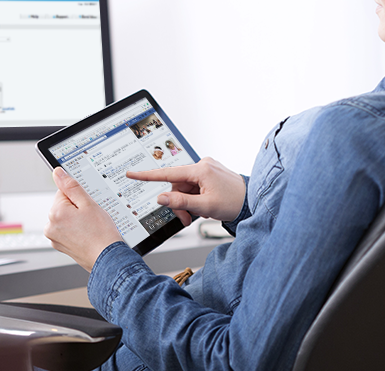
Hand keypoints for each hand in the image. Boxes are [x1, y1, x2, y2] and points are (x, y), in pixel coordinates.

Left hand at [44, 167, 122, 271]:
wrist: (107, 258)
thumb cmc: (101, 233)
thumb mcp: (88, 204)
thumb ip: (71, 186)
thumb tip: (58, 172)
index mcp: (55, 213)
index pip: (64, 192)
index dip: (80, 196)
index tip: (88, 205)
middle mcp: (50, 226)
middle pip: (64, 205)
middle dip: (78, 208)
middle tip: (92, 217)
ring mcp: (55, 238)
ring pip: (66, 218)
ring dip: (77, 219)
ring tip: (91, 227)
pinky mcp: (61, 246)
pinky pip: (67, 230)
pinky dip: (77, 230)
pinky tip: (88, 234)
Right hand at [126, 157, 244, 224]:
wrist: (253, 201)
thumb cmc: (234, 202)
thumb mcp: (205, 206)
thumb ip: (181, 202)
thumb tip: (161, 198)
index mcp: (201, 170)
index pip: (168, 173)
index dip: (147, 175)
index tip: (132, 174)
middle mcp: (203, 165)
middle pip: (177, 186)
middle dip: (179, 203)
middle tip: (187, 219)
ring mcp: (207, 169)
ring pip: (184, 188)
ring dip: (187, 203)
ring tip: (198, 215)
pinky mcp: (209, 174)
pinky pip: (194, 186)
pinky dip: (194, 198)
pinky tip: (203, 206)